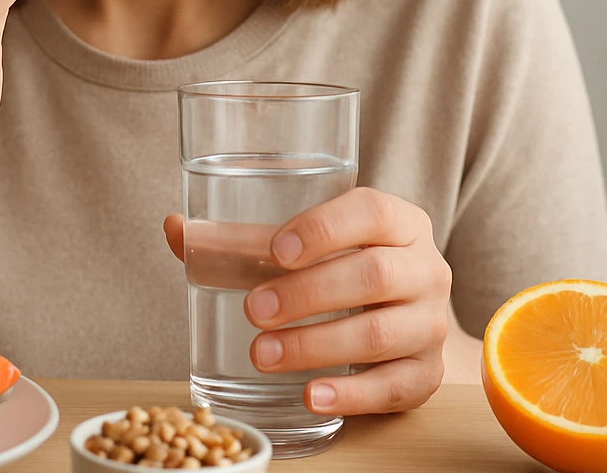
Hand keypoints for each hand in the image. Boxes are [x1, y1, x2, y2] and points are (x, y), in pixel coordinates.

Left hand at [164, 187, 452, 414]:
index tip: (275, 250)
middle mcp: (424, 268)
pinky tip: (311, 395)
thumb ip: (241, 241)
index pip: (370, 212)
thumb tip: (176, 229)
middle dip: (307, 294)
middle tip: (252, 311)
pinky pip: (395, 385)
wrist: (406, 320)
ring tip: (261, 354)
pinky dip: (351, 393)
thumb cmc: (344, 270)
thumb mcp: (305, 248)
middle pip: (374, 275)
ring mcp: (430, 323)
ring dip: (316, 345)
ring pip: (381, 333)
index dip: (324, 228)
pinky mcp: (428, 373)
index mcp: (397, 222)